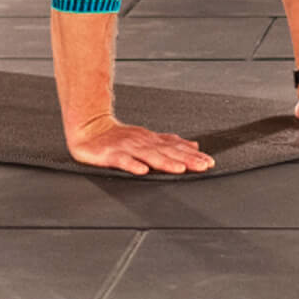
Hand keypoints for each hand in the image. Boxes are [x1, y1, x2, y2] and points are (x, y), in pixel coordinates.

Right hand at [65, 115, 213, 175]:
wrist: (90, 128)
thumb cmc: (119, 137)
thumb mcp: (148, 138)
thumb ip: (170, 143)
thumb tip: (194, 145)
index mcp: (152, 140)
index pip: (176, 148)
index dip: (193, 155)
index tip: (209, 162)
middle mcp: (142, 143)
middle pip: (167, 152)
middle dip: (186, 160)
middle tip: (203, 166)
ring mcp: (127, 148)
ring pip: (148, 156)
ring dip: (165, 162)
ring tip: (179, 169)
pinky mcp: (110, 155)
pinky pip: (122, 161)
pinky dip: (132, 165)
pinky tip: (142, 171)